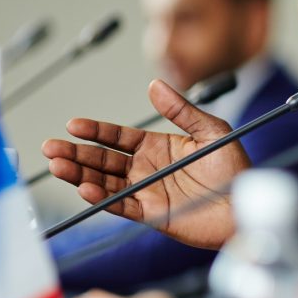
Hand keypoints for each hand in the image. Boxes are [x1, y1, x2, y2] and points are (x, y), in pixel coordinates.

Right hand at [42, 79, 249, 248]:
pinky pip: (121, 205)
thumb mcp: (211, 131)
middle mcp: (147, 169)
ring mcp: (146, 192)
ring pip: (104, 182)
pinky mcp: (152, 214)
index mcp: (158, 147)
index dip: (95, 131)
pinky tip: (84, 188)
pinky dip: (102, 198)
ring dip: (79, 174)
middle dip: (76, 153)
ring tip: (57, 166)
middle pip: (103, 159)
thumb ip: (181, 110)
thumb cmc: (235, 169)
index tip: (72, 125)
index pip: (118, 137)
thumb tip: (155, 83)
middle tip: (50, 147)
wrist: (247, 205)